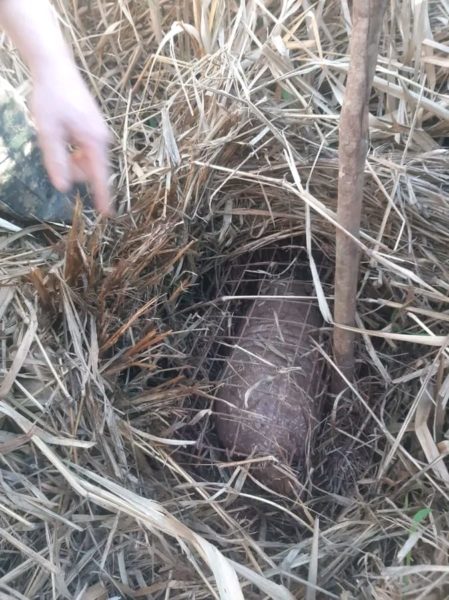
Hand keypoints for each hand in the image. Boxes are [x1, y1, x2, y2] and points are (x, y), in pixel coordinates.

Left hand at [31, 63, 112, 215]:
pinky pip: (85, 150)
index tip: (107, 215)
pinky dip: (73, 151)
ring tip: (54, 139)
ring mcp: (99, 133)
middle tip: (53, 152)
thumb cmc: (51, 97)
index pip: (100, 176)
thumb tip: (63, 187)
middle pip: (91, 170)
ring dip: (71, 160)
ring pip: (87, 161)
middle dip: (74, 171)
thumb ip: (56, 161)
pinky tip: (60, 135)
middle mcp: (102, 139)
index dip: (102, 196)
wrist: (56, 67)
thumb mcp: (48, 132)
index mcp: (95, 141)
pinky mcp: (93, 128)